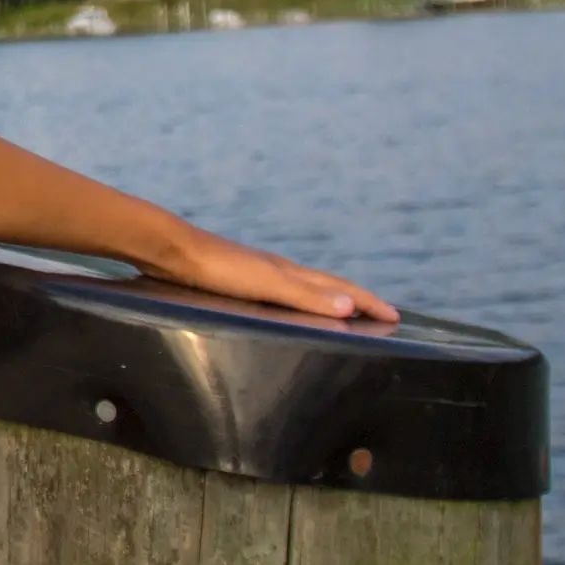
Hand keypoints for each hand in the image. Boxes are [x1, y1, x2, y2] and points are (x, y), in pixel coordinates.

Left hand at [151, 225, 395, 322]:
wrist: (168, 248)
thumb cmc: (216, 268)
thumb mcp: (266, 284)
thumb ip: (304, 295)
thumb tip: (350, 306)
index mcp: (289, 271)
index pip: (340, 287)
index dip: (368, 302)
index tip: (396, 316)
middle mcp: (276, 268)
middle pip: (324, 284)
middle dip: (354, 299)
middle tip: (378, 314)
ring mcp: (254, 271)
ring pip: (300, 287)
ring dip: (324, 299)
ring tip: (338, 313)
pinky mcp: (232, 278)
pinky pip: (275, 292)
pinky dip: (293, 302)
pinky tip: (279, 309)